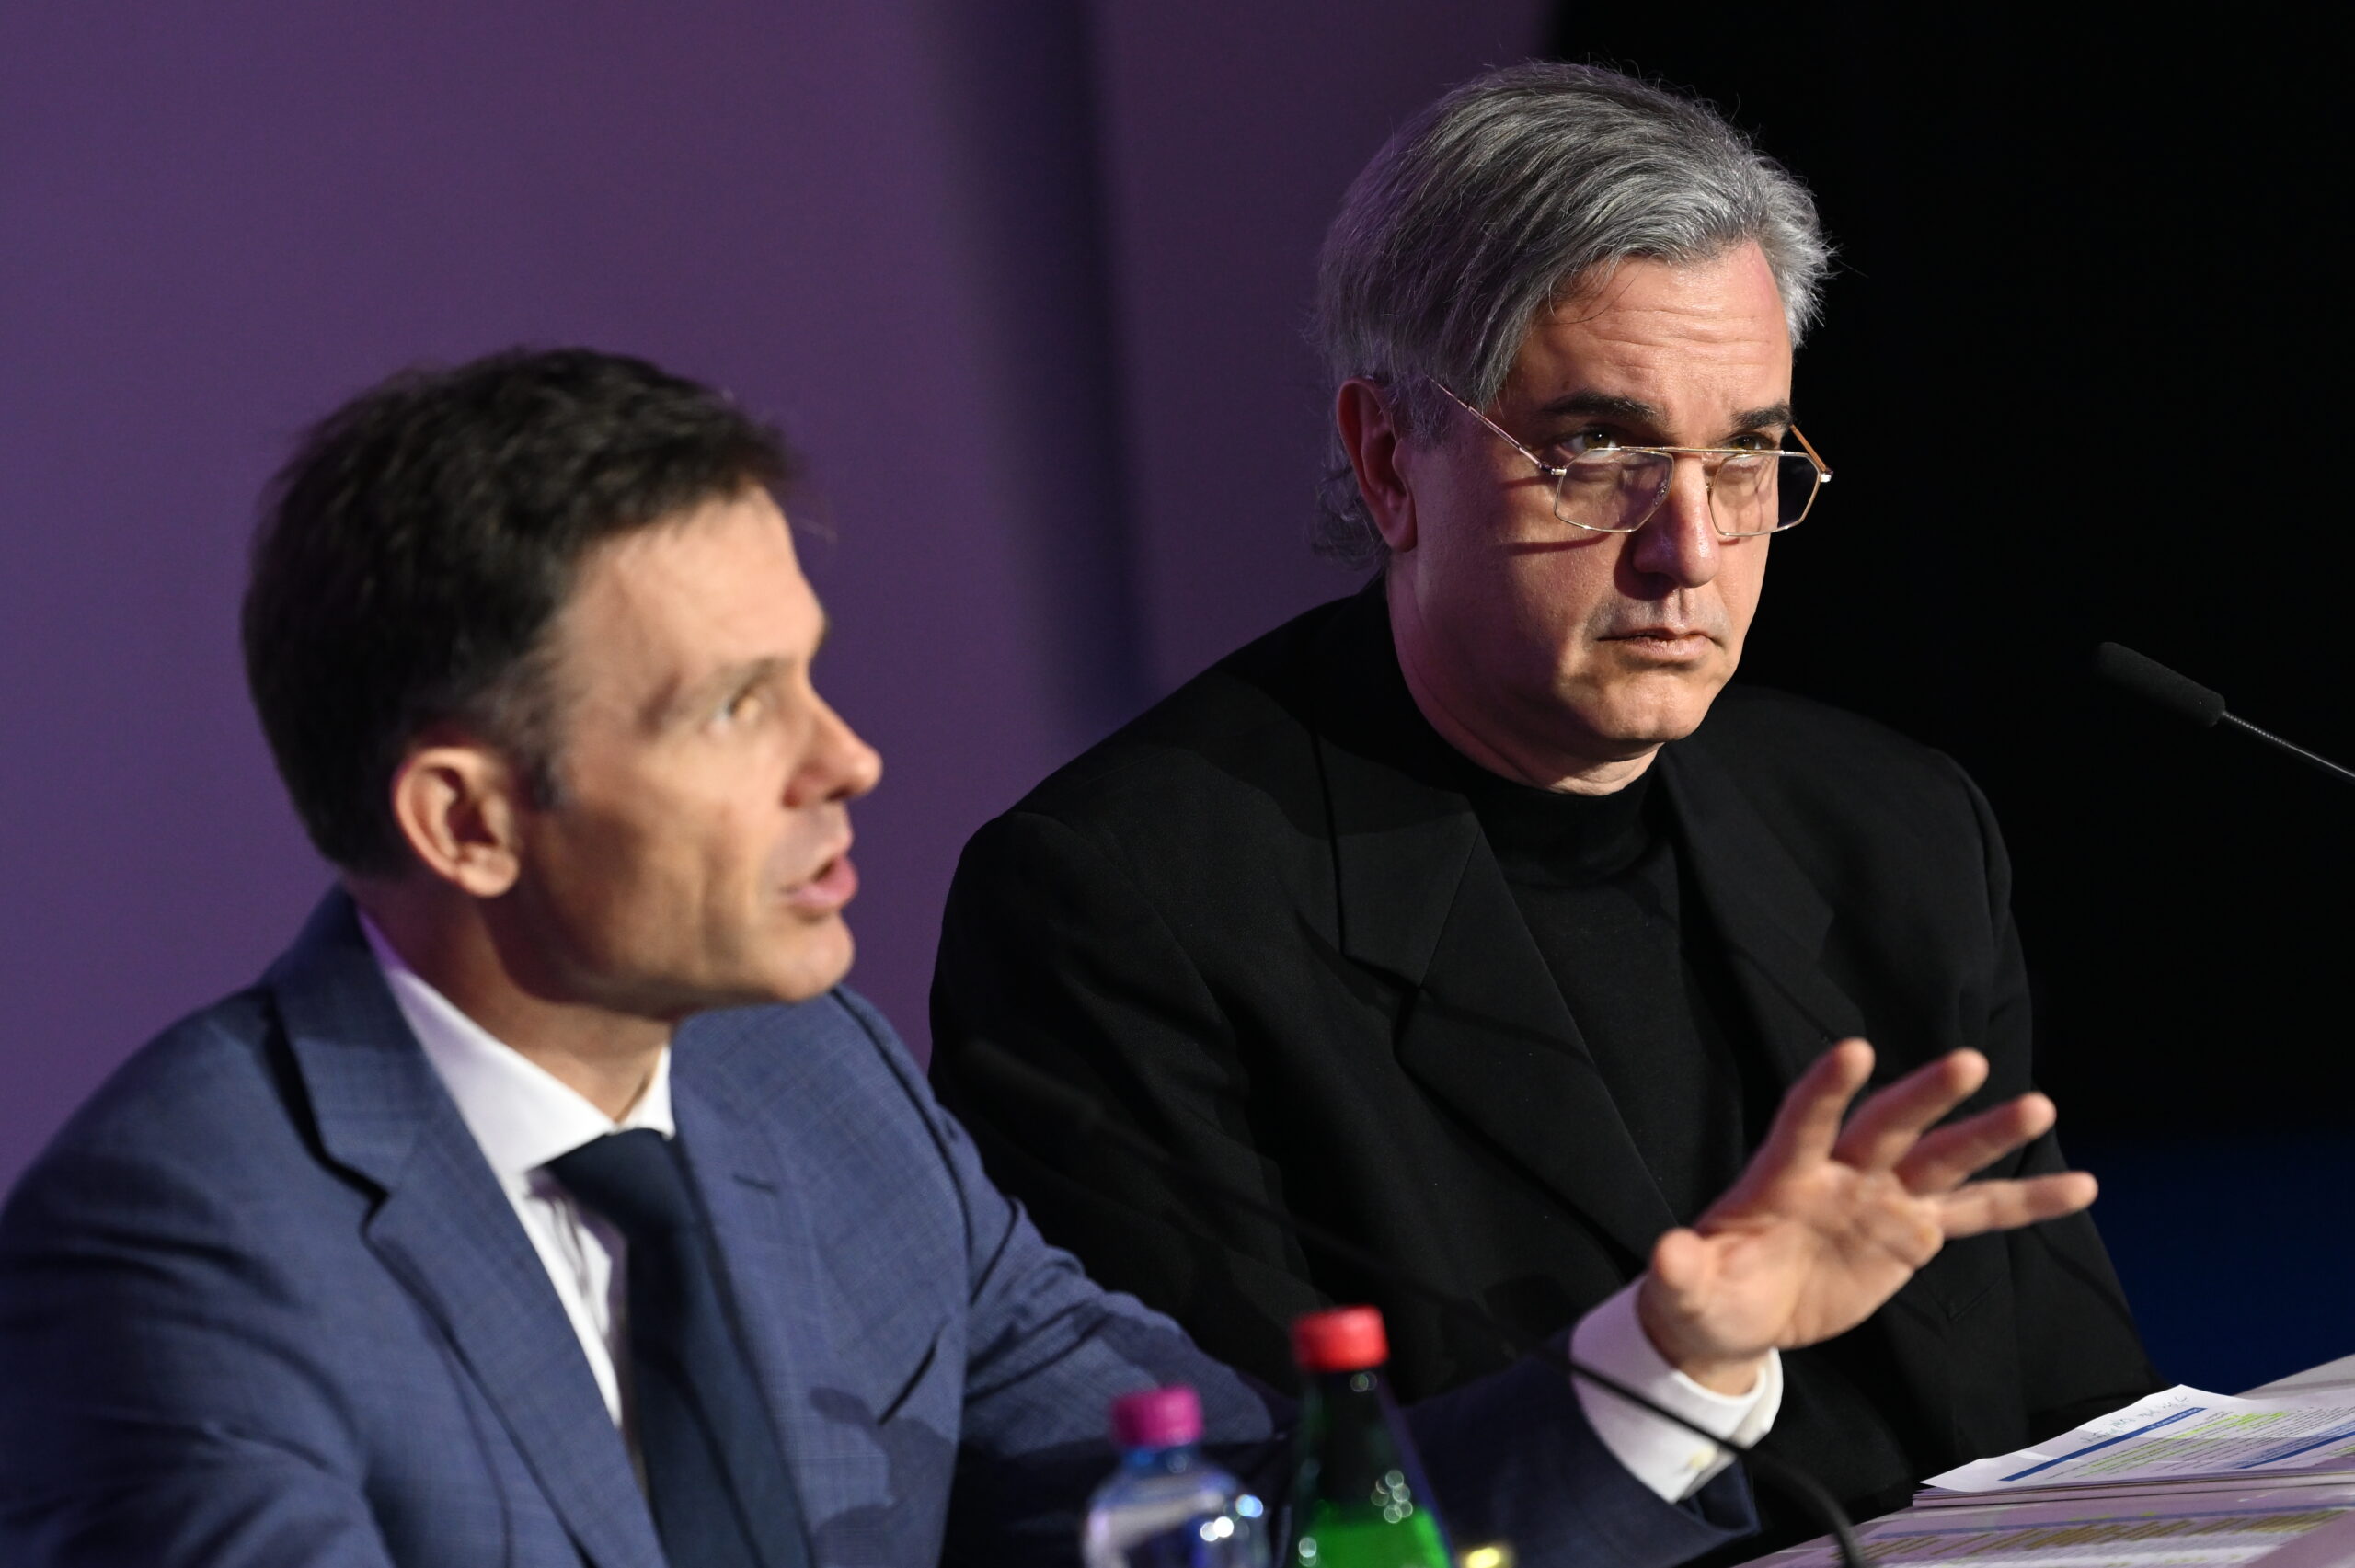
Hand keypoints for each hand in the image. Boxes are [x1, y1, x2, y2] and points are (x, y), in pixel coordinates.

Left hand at [1635, 1040, 2094, 1393]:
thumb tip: (1666, 1256)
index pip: (1804, 1122)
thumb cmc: (1708, 1292)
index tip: (1855, 1049)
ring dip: (1988, 1135)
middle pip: (1887, 1126)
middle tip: (1967, 1062)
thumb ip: (1680, 1271)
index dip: (1827, 1089)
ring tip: (2039, 1107)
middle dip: (1924, 1096)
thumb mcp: (1687, 1289)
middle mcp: (1840, 1174)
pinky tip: (2079, 1186)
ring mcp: (1882, 1198)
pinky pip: (1977, 1213)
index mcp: (1782, 1176)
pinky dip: (2026, 1201)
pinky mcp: (1912, 1232)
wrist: (1739, 1315)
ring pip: (1942, 1158)